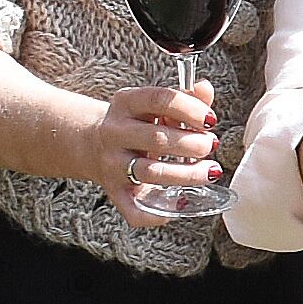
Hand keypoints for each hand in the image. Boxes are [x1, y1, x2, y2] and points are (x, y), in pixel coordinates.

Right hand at [97, 82, 221, 227]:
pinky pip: (133, 210)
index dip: (190, 109)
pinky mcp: (114, 191)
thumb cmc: (136, 122)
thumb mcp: (154, 104)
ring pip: (151, 173)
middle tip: (210, 145)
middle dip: (192, 144)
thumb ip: (183, 97)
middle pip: (157, 139)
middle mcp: (115, 132)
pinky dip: (158, 214)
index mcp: (126, 103)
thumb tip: (205, 89)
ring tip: (210, 171)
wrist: (92, 142)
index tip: (210, 119)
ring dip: (187, 174)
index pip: (159, 100)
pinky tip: (181, 202)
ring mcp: (113, 164)